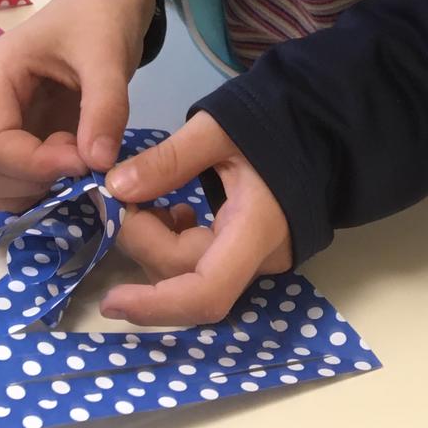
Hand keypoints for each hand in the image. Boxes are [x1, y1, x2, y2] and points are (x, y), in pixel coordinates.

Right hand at [0, 0, 153, 212]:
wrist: (105, 2)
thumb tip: (98, 164)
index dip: (34, 165)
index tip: (84, 161)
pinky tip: (64, 168)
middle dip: (27, 181)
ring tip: (70, 160)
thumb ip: (105, 107)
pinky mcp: (11, 134)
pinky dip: (26, 190)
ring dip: (23, 191)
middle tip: (77, 159)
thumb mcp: (109, 54)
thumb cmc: (101, 17)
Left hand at [99, 112, 292, 324]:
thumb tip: (116, 188)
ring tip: (148, 196)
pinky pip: (201, 263)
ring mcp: (255, 261)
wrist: (316, 126)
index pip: (206, 292)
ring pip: (189, 272)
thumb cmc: (273, 122)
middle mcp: (259, 259)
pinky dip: (173, 241)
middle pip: (187, 276)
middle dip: (144, 240)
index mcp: (257, 230)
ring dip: (155, 240)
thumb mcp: (217, 128)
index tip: (112, 300)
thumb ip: (168, 159)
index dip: (156, 305)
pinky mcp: (246, 253)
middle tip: (122, 194)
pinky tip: (173, 209)